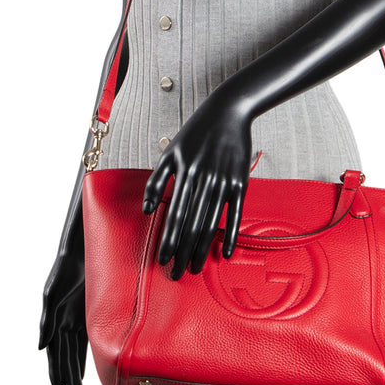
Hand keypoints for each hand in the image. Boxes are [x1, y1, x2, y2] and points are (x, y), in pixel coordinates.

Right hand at [38, 250, 87, 384]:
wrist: (81, 252)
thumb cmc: (64, 271)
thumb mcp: (52, 294)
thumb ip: (47, 321)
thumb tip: (41, 348)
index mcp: (53, 320)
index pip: (54, 353)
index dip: (56, 371)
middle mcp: (63, 322)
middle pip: (65, 356)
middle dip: (67, 377)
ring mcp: (75, 318)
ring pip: (75, 352)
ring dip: (76, 370)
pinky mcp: (89, 312)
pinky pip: (87, 339)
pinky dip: (86, 355)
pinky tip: (86, 369)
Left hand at [142, 95, 252, 279]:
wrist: (229, 111)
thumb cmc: (197, 131)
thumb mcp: (170, 151)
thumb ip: (156, 180)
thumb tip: (145, 209)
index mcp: (184, 172)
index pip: (174, 215)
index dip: (168, 239)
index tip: (163, 260)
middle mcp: (203, 179)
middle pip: (191, 224)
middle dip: (183, 252)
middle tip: (177, 274)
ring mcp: (223, 181)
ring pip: (210, 222)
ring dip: (202, 249)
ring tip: (196, 267)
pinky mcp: (240, 182)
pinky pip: (235, 214)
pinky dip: (231, 235)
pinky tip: (226, 253)